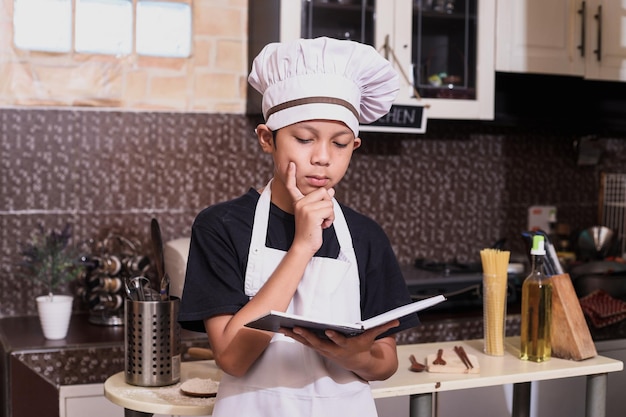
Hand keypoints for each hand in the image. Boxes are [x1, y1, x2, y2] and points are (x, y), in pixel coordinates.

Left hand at [279, 319, 399, 379]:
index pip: (340, 341)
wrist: (357, 362)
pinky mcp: (317, 347)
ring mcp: (323, 349)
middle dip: (307, 335)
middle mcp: (332, 348)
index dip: (335, 336)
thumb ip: (383, 327)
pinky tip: (283, 327)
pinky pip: (303, 341)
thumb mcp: (373, 337)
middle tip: (297, 327)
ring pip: (307, 342)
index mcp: (346, 345)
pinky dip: (293, 335)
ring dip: (295, 335)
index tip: (329, 331)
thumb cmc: (363, 345)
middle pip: (318, 342)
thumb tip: (397, 319)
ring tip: (282, 326)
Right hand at [285, 162, 334, 252]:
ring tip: (322, 222)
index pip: (293, 186)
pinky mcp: (312, 214)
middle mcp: (300, 203)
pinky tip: (323, 225)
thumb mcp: (316, 213)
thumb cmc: (311, 230)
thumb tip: (331, 191)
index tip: (291, 164)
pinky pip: (330, 210)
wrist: (305, 245)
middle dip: (328, 204)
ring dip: (330, 213)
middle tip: (321, 217)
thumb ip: (322, 201)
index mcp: (298, 201)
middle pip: (323, 191)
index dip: (291, 175)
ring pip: (329, 202)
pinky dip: (331, 219)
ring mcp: (305, 208)